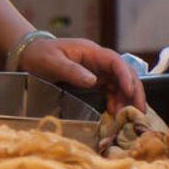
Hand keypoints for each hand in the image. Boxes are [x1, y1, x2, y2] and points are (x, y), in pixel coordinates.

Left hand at [18, 37, 145, 112]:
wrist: (28, 54)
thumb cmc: (39, 55)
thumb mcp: (52, 62)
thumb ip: (72, 70)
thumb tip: (93, 81)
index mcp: (90, 52)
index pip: (115, 61)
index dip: (125, 76)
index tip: (130, 92)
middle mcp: (97, 60)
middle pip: (124, 72)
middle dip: (134, 91)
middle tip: (139, 111)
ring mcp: (97, 70)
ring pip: (120, 83)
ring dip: (126, 98)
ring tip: (127, 116)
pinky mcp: (94, 80)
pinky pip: (111, 90)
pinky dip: (116, 101)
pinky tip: (115, 112)